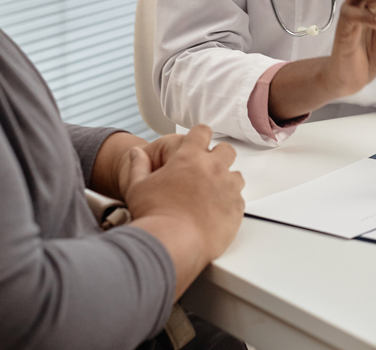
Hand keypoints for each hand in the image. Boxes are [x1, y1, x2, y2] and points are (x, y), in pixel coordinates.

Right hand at [123, 125, 245, 262]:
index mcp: (190, 157)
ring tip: (212, 194)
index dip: (199, 135)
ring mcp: (228, 187)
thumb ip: (138, 166)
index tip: (197, 141)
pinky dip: (230, 202)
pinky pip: (239, 199)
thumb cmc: (154, 215)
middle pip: (226, 150)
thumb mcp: (137, 187)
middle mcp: (213, 168)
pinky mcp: (236, 208)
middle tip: (206, 169)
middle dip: (218, 156)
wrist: (173, 243)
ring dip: (226, 180)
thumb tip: (136, 153)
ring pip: (236, 175)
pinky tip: (216, 212)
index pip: (202, 132)